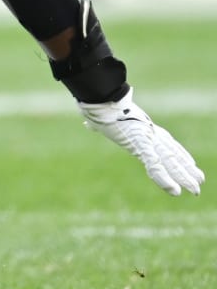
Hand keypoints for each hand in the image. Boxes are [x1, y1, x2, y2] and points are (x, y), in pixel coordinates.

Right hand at [78, 90, 204, 195]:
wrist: (100, 98)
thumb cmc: (99, 105)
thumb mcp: (102, 119)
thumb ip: (98, 124)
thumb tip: (88, 122)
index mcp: (143, 128)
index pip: (167, 142)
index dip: (180, 153)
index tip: (190, 162)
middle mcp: (150, 133)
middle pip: (172, 153)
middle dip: (186, 168)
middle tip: (200, 180)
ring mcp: (146, 137)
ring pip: (169, 161)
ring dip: (183, 176)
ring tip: (195, 188)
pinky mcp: (139, 142)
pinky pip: (154, 164)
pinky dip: (164, 178)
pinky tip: (174, 190)